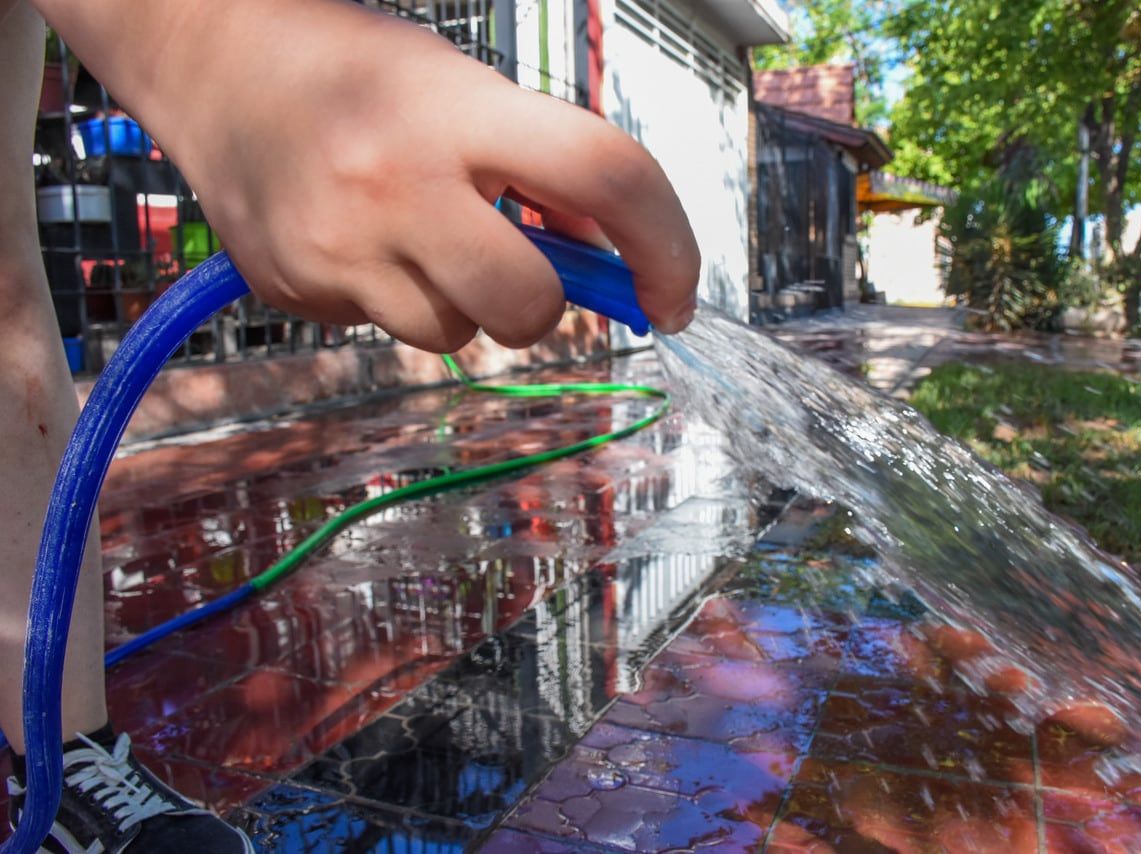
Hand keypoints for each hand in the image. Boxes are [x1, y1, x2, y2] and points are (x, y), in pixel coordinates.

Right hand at [45, 0, 699, 349]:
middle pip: (530, 304)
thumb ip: (540, 171)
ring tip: (415, 238)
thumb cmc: (359, 71)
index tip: (674, 293)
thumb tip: (606, 259)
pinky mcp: (298, 290)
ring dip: (463, 304)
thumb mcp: (466, 89)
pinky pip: (389, 333)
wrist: (216, 65)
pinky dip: (399, 302)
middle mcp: (396, 182)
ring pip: (455, 337)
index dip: (667, 247)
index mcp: (458, 111)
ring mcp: (338, 246)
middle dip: (547, 304)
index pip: (606, 176)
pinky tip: (365, 246)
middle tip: (522, 268)